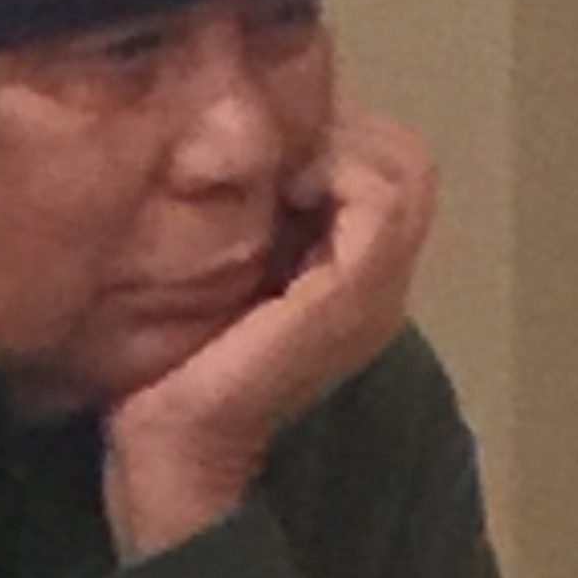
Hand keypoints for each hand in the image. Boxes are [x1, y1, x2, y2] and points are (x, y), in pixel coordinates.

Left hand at [103, 108, 437, 558]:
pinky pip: (380, 201)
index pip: (384, 168)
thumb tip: (221, 147)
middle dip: (339, 126)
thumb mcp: (216, 276)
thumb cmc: (173, 370)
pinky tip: (281, 183)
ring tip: (277, 163)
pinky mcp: (354, 296)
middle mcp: (380, 286)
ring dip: (338, 143)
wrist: (173, 452)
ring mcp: (375, 292)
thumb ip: (242, 227)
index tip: (264, 134)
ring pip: (402, 170)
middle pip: (404, 161)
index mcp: (352, 282)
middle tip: (271, 139)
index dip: (331, 130)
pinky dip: (336, 171)